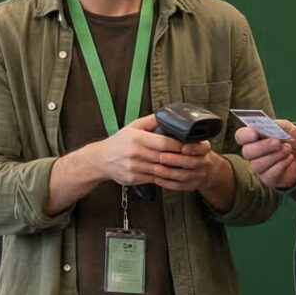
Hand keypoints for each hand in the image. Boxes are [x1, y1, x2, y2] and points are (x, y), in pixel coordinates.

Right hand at [89, 114, 212, 190]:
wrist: (101, 159)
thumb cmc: (119, 142)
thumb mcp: (132, 127)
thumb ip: (150, 121)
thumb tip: (167, 115)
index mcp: (137, 138)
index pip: (163, 142)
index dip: (178, 145)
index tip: (189, 146)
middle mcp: (135, 153)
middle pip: (164, 157)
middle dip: (180, 158)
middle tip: (194, 158)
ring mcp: (134, 167)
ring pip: (161, 170)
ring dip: (175, 170)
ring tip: (187, 168)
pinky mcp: (133, 178)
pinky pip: (154, 179)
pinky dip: (165, 178)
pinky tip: (173, 175)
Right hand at [235, 121, 295, 190]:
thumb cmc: (292, 138)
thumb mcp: (287, 127)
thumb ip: (277, 125)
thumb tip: (267, 124)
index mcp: (253, 137)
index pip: (241, 136)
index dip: (245, 136)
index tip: (254, 134)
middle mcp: (253, 153)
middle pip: (247, 152)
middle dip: (263, 147)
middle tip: (277, 143)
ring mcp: (259, 167)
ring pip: (257, 165)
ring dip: (275, 156)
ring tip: (288, 149)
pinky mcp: (268, 178)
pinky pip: (269, 175)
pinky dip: (281, 165)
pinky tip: (289, 159)